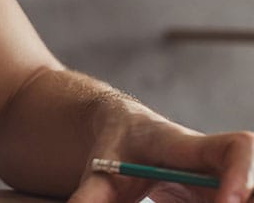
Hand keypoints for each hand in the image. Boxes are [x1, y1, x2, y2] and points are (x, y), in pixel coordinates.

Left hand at [69, 110, 253, 202]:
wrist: (125, 131)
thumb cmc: (116, 148)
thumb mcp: (99, 172)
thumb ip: (89, 197)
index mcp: (189, 146)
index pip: (237, 148)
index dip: (243, 173)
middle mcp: (217, 163)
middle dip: (244, 199)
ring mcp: (225, 181)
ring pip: (250, 193)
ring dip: (234, 202)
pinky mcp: (220, 196)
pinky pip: (234, 200)